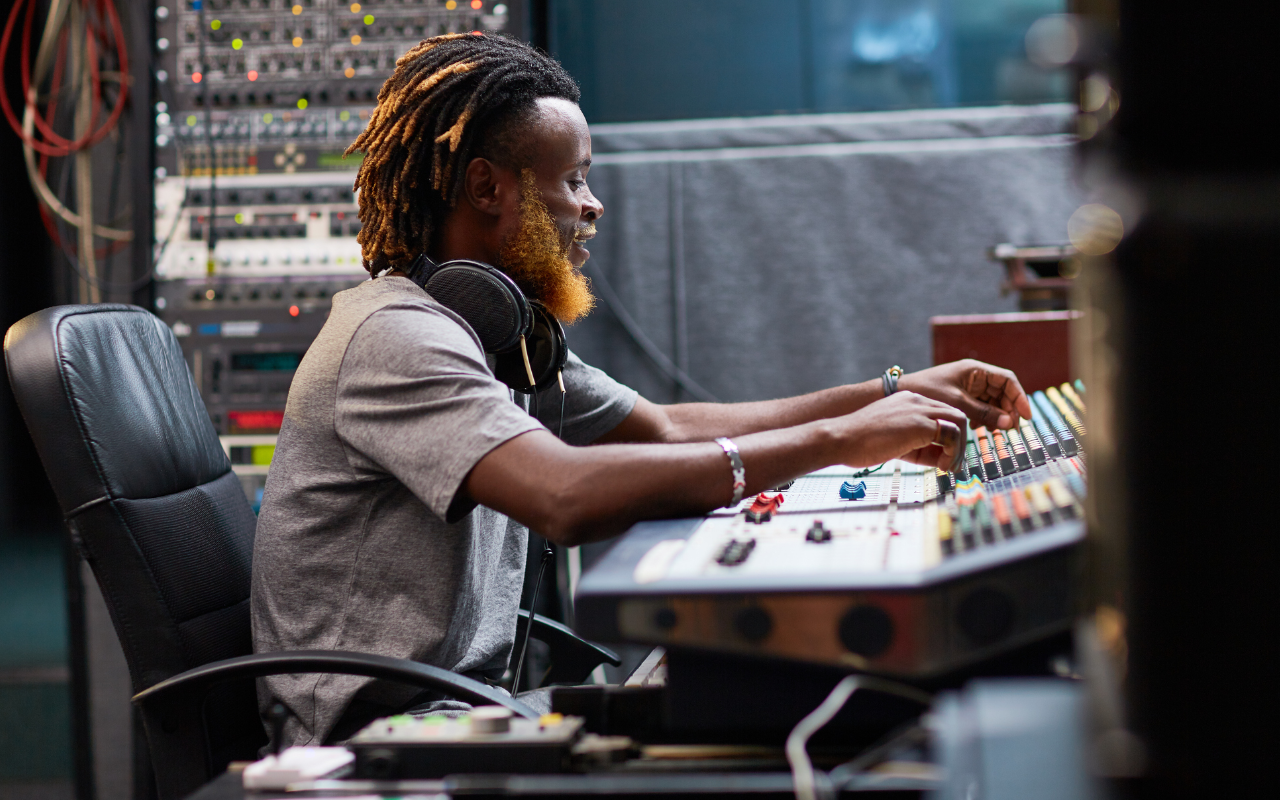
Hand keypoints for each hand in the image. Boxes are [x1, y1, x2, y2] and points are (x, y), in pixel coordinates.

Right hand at [833, 391, 968, 470]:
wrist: (841, 439)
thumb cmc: (859, 442)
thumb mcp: (893, 439)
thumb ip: (915, 444)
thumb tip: (938, 459)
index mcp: (908, 401)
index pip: (941, 414)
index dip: (948, 436)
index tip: (944, 457)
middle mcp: (917, 400)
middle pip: (955, 415)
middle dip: (960, 441)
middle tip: (954, 464)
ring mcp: (920, 410)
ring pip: (959, 421)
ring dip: (959, 447)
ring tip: (950, 467)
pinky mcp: (921, 424)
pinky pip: (952, 434)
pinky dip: (953, 452)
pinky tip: (942, 466)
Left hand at [897, 359, 1031, 429]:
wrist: (899, 394)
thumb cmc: (926, 393)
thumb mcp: (958, 403)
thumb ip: (984, 413)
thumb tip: (1009, 423)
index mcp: (975, 370)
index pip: (1007, 380)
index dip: (1019, 397)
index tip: (1026, 416)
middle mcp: (974, 376)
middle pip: (1002, 392)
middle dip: (1009, 410)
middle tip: (1011, 429)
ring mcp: (968, 387)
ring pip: (992, 401)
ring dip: (997, 416)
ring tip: (996, 431)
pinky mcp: (961, 398)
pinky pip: (981, 407)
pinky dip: (984, 418)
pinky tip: (981, 429)